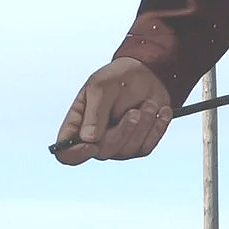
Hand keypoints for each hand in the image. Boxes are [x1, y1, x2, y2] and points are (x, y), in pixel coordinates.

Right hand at [53, 58, 171, 164]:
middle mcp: (95, 140)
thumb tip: (88, 140)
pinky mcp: (138, 145)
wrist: (147, 74)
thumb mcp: (101, 87)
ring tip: (149, 104)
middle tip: (135, 111)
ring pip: (126, 151)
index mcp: (77, 125)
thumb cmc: (117, 78)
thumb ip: (94, 112)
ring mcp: (117, 145)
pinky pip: (146, 147)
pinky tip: (161, 111)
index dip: (75, 154)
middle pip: (102, 152)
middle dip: (121, 131)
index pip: (67, 153)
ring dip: (141, 126)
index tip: (91, 144)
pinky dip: (156, 129)